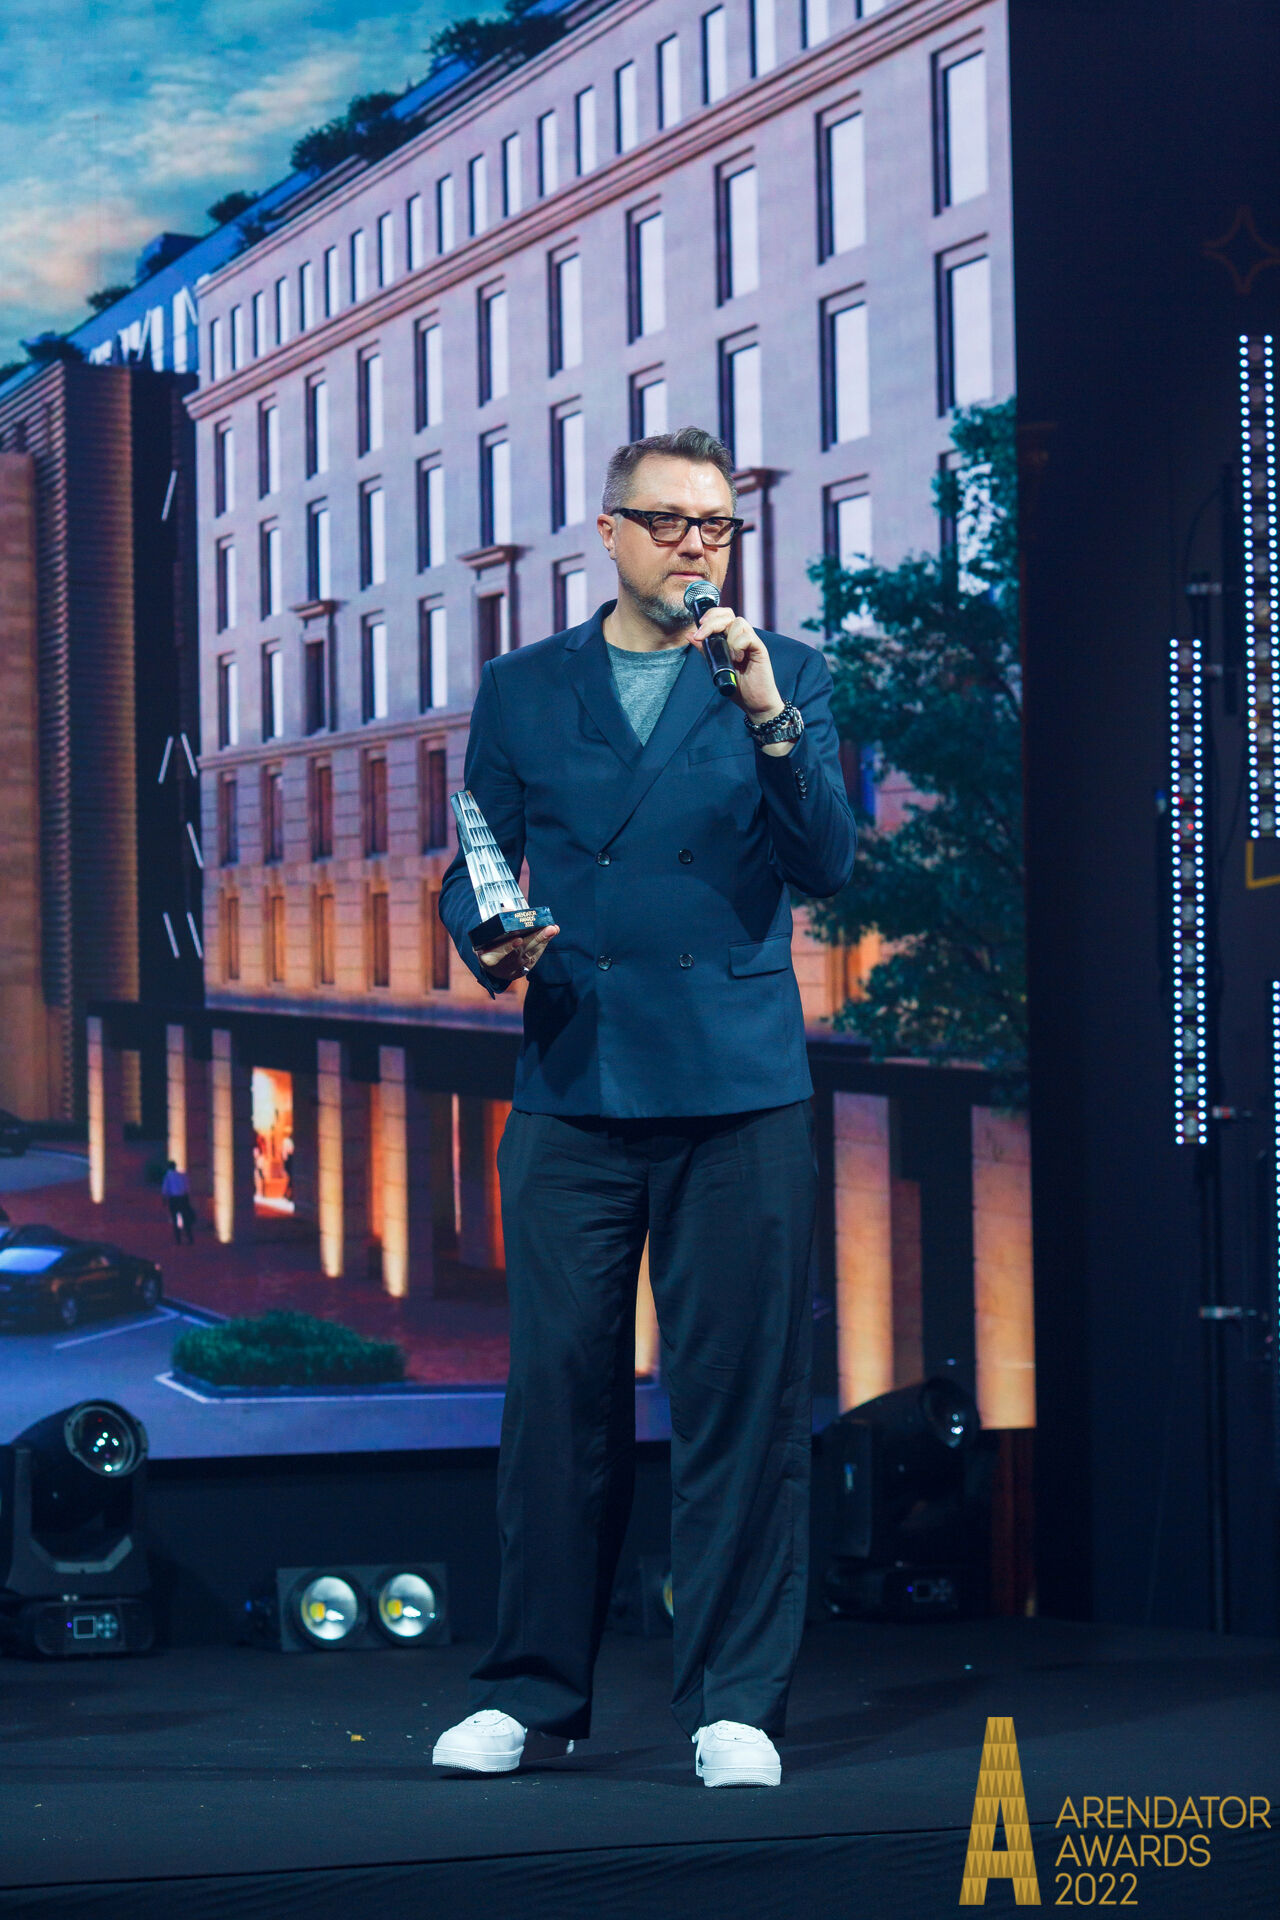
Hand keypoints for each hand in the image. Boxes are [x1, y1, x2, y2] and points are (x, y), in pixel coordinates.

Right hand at [478, 923, 560, 981]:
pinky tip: (551, 934)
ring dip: (542, 941)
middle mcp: (499, 967)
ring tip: (553, 929)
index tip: (519, 940)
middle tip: (549, 929)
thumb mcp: (488, 929)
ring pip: (529, 955)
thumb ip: (499, 920)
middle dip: (535, 939)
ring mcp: (511, 971)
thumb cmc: (489, 940)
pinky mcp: (521, 972)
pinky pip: (534, 957)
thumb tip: (511, 911)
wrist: (490, 959)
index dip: (508, 947)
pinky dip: (542, 944)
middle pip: (519, 953)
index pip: (498, 953)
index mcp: (487, 957)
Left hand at [686, 604, 784, 723]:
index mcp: (732, 638)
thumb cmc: (739, 687)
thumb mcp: (716, 667)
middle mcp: (742, 637)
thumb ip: (706, 651)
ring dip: (728, 638)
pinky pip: (748, 637)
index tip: (698, 624)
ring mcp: (752, 642)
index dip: (711, 615)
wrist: (755, 703)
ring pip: (738, 623)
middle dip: (712, 621)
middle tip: (702, 634)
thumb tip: (690, 635)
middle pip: (729, 614)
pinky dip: (738, 646)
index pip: (723, 616)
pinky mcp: (760, 649)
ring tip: (728, 656)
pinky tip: (738, 659)